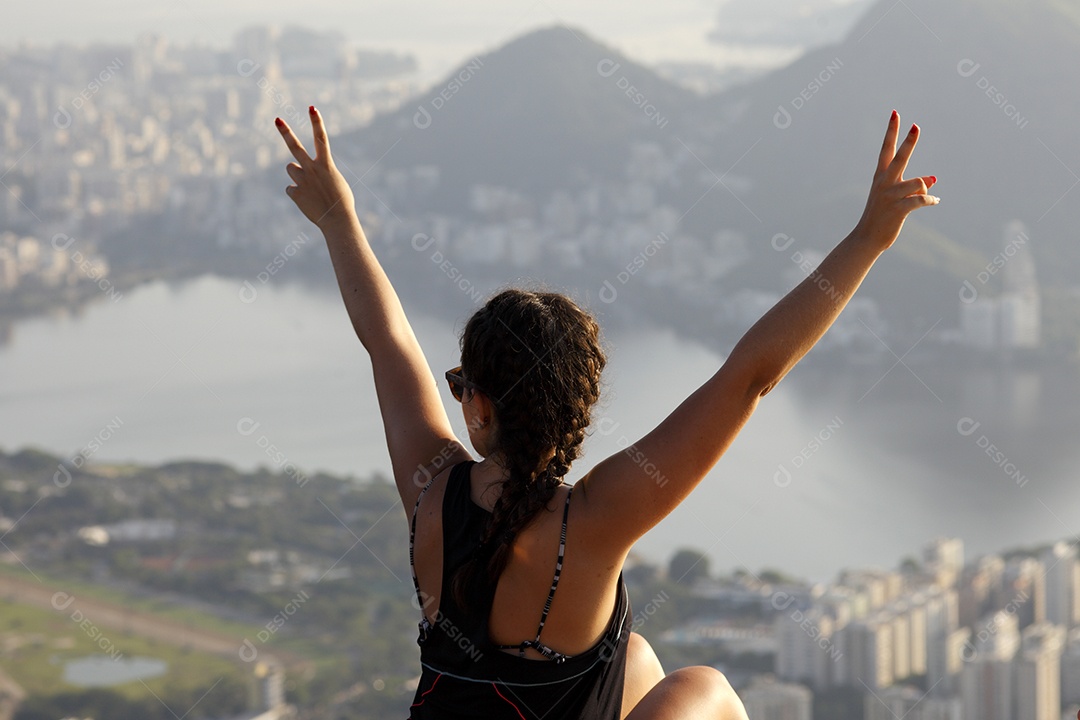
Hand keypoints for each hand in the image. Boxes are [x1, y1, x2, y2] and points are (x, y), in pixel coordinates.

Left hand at [276, 107, 356, 230]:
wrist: (337, 220)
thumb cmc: (342, 202)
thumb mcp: (336, 181)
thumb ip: (321, 171)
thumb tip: (304, 170)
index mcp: (326, 164)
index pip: (321, 138)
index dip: (316, 121)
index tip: (311, 107)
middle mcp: (312, 169)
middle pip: (295, 147)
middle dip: (286, 132)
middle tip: (278, 120)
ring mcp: (302, 180)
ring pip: (291, 168)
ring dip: (297, 174)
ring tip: (309, 187)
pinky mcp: (295, 193)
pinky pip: (291, 188)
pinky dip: (298, 194)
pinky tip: (307, 201)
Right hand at [853, 110, 938, 249]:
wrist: (866, 238)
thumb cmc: (882, 216)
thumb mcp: (895, 197)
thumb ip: (913, 186)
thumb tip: (932, 180)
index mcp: (880, 176)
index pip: (886, 149)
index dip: (892, 131)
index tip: (895, 113)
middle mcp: (884, 183)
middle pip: (900, 157)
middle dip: (909, 142)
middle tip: (916, 126)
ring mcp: (890, 196)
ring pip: (917, 183)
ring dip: (925, 189)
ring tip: (928, 196)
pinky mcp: (898, 210)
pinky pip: (921, 200)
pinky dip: (931, 200)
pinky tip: (935, 202)